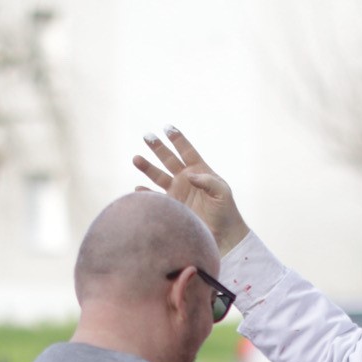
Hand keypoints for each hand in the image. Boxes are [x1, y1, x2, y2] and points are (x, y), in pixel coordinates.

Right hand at [132, 127, 251, 254]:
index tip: (167, 128)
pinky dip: (146, 193)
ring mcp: (176, 192)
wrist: (222, 234)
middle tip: (147, 136)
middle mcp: (185, 178)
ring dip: (147, 167)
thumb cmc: (226, 211)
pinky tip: (138, 188)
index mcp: (200, 170)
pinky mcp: (171, 206)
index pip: (187, 151)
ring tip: (136, 159)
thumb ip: (208, 181)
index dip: (177, 139)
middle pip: (168, 159)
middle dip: (158, 148)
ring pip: (158, 175)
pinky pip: (156, 197)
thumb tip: (189, 175)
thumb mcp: (222, 192)